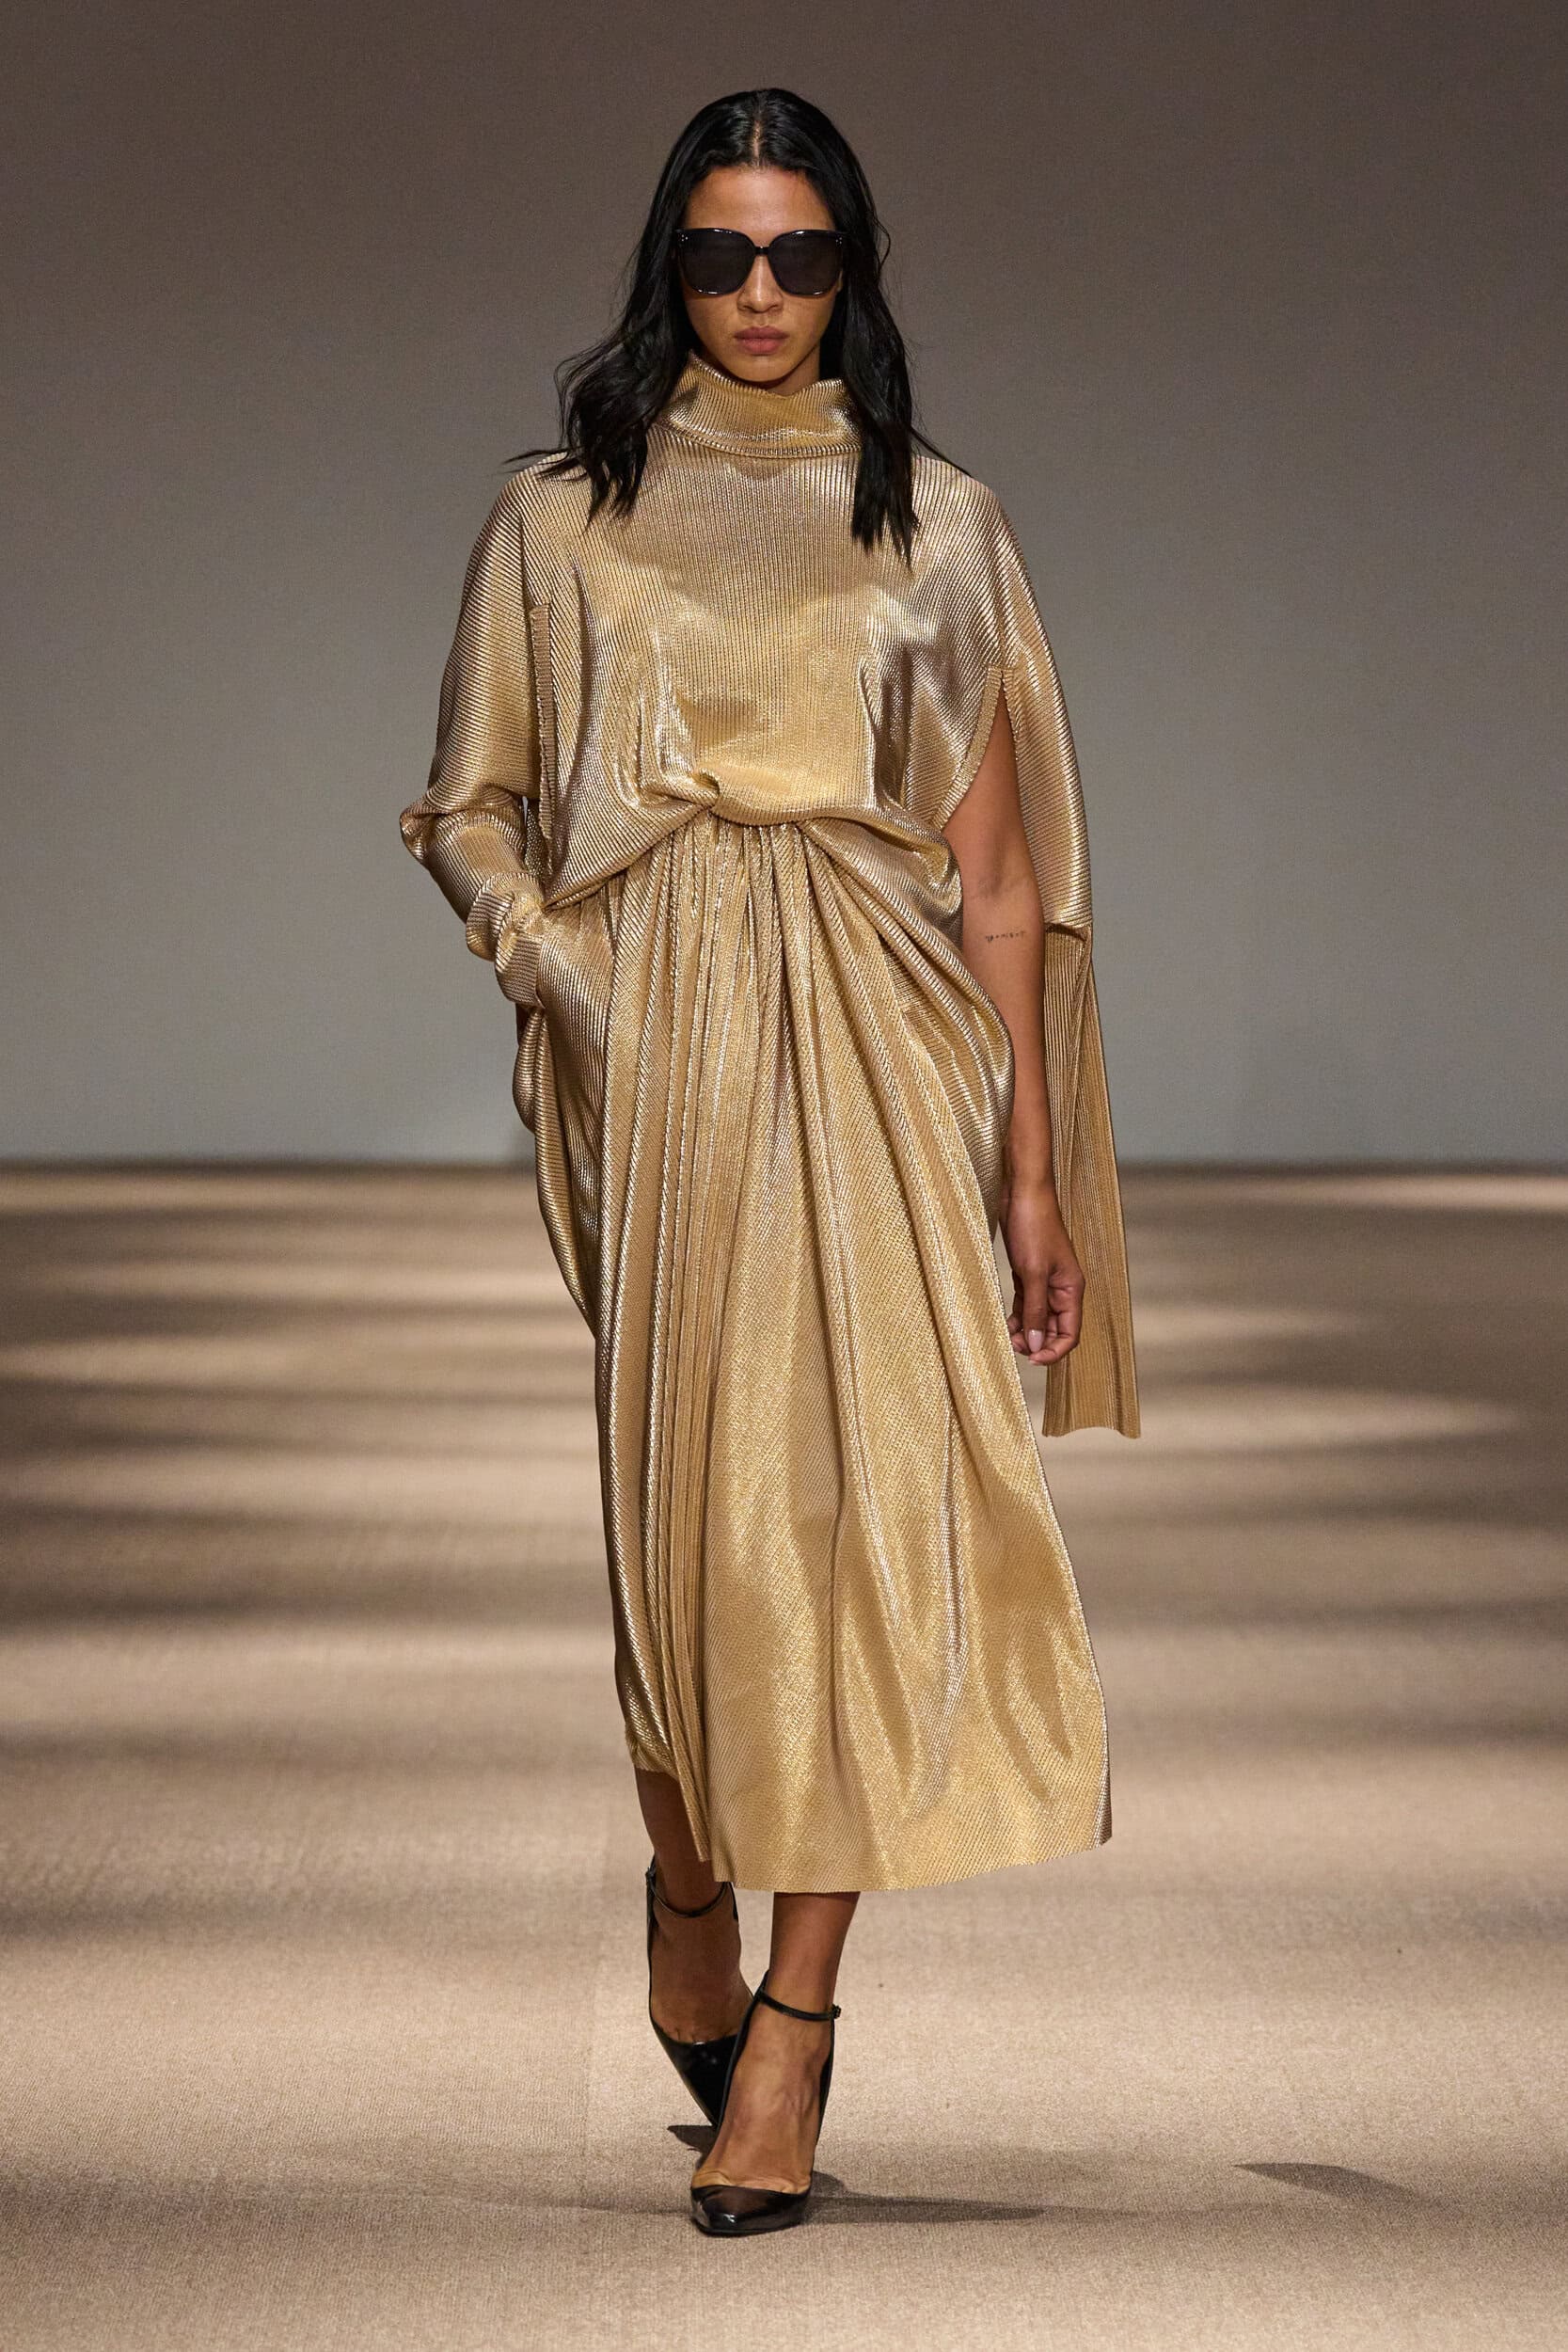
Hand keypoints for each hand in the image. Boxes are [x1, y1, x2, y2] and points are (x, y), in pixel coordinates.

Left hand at [1002, 1180, 1084, 1365]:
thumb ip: (1034, 1310)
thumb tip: (1035, 1344)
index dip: (1053, 1350)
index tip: (1032, 1359)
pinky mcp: (1028, 1274)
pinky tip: (1005, 1324)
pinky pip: (1026, 1305)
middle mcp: (1061, 1289)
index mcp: (1071, 1289)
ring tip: (1007, 1338)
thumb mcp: (1032, 1273)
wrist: (1023, 1193)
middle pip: (1054, 1329)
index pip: (1070, 1333)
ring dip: (1025, 1332)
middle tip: (1013, 1348)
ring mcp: (1044, 1282)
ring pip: (1038, 1318)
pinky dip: (1017, 1317)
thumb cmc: (1033, 1226)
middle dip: (1036, 1342)